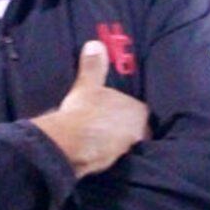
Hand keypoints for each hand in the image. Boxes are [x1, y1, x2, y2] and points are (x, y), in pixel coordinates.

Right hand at [31, 41, 149, 177]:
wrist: (69, 141)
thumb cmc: (83, 110)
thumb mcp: (87, 84)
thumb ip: (94, 66)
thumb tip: (95, 44)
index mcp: (138, 110)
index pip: (139, 110)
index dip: (128, 111)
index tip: (115, 111)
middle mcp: (138, 131)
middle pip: (135, 128)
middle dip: (124, 127)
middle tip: (105, 125)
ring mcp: (127, 149)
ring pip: (124, 143)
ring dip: (115, 141)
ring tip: (98, 138)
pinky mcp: (113, 165)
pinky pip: (112, 156)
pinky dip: (105, 154)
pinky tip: (94, 151)